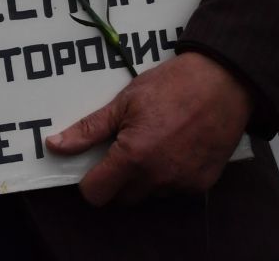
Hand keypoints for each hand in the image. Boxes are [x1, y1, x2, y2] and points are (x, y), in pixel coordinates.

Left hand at [45, 51, 251, 207]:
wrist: (223, 81)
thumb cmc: (172, 86)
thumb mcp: (124, 102)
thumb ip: (89, 129)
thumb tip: (55, 145)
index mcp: (133, 157)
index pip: (96, 194)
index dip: (91, 181)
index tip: (96, 164)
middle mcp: (157, 177)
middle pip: (122, 197)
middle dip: (118, 178)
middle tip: (127, 146)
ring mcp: (181, 183)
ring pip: (150, 193)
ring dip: (146, 177)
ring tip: (156, 141)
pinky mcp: (202, 184)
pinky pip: (175, 189)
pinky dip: (171, 174)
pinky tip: (177, 146)